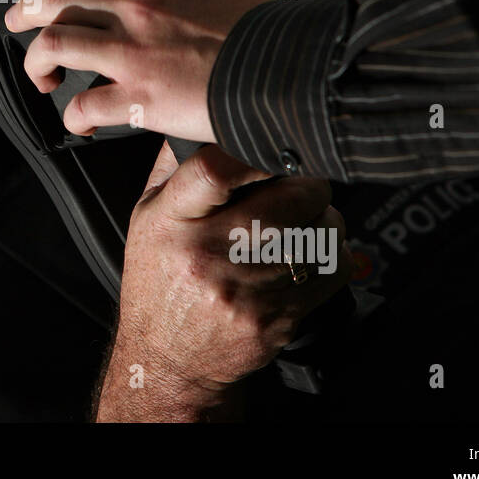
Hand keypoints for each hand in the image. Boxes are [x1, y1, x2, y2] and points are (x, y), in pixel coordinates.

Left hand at [4, 0, 279, 143]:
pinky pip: (82, 106)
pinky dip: (73, 115)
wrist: (292, 71)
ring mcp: (132, 52)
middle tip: (18, 21)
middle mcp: (138, 7)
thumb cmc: (279, 32)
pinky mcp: (137, 98)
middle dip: (27, 8)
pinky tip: (79, 121)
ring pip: (54, 45)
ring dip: (37, 61)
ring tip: (40, 76)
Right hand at [95, 142, 350, 421]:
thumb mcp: (146, 220)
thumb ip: (172, 169)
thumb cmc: (159, 284)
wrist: (169, 360)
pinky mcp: (278, 317)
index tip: (269, 142)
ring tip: (303, 217)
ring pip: (319, 229)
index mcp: (171, 222)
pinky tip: (309, 252)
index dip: (252, 149)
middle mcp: (208, 255)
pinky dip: (332, 251)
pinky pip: (332, 267)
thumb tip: (198, 118)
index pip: (214, 171)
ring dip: (322, 215)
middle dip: (305, 180)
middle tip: (301, 179)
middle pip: (285, 198)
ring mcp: (246, 290)